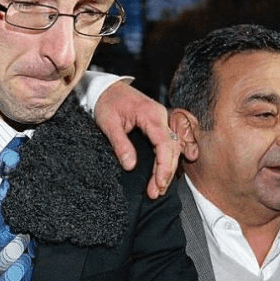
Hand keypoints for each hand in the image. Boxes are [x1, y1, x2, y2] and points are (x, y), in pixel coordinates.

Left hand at [94, 81, 180, 197]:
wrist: (106, 88)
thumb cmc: (107, 102)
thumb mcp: (108, 124)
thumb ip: (120, 144)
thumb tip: (130, 166)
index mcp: (151, 115)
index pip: (165, 144)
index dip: (164, 167)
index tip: (159, 184)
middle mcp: (161, 116)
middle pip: (172, 148)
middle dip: (166, 172)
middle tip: (156, 193)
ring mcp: (162, 119)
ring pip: (173, 147)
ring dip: (167, 168)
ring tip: (158, 189)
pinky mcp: (158, 124)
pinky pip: (168, 144)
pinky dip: (166, 160)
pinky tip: (163, 174)